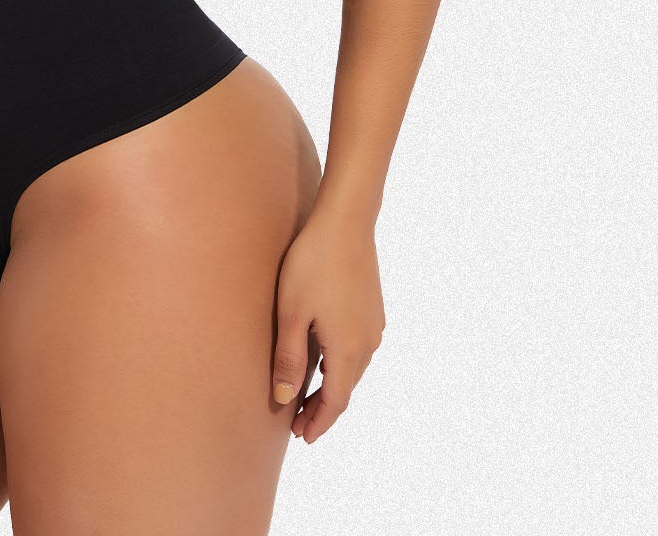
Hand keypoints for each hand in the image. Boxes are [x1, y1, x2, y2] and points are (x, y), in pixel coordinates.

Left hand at [270, 211, 385, 443]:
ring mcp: (374, 324)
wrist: (345, 221)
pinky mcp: (373, 308)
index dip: (319, 422)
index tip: (302, 437)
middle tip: (298, 422)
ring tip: (307, 392)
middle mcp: (368, 342)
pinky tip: (323, 356)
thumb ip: (289, 358)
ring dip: (332, 385)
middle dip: (323, 408)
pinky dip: (340, 363)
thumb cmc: (312, 264)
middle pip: (346, 388)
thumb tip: (284, 399)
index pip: (335, 402)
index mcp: (348, 349)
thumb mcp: (291, 313)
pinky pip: (357, 348)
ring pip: (353, 368)